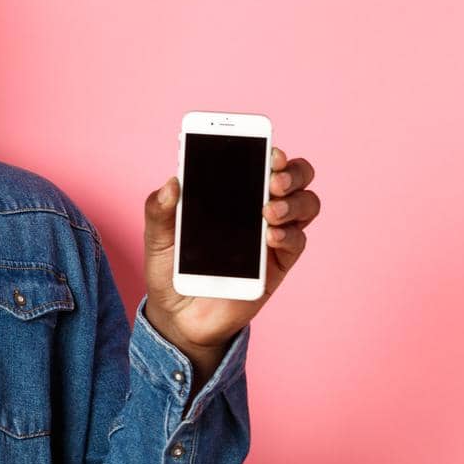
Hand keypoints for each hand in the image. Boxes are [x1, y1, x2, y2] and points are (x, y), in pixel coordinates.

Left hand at [142, 146, 319, 375]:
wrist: (177, 315)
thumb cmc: (169, 269)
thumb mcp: (156, 237)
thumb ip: (159, 209)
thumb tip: (172, 182)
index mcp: (230, 194)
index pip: (258, 161)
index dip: (268, 150)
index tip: (266, 147)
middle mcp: (257, 208)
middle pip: (295, 177)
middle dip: (292, 171)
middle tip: (273, 178)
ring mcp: (272, 235)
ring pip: (306, 205)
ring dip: (294, 200)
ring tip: (268, 209)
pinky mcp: (278, 264)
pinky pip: (297, 242)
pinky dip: (288, 234)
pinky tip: (269, 235)